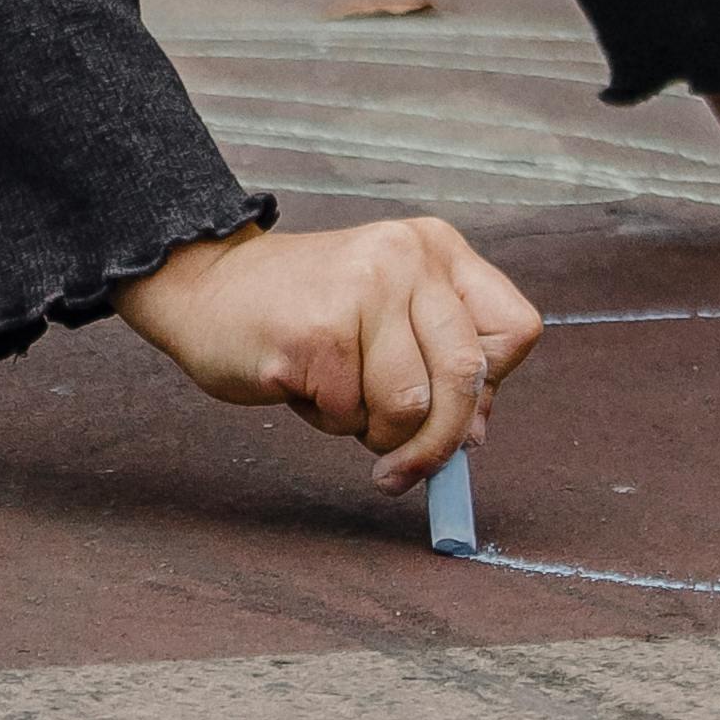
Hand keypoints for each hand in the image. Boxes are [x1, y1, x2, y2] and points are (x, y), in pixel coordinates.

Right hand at [117, 213, 542, 489]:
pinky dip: (328, 420)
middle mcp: (406, 257)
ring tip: (335, 400)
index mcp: (436, 249)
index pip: (516, 330)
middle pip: (467, 376)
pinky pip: (350, 414)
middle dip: (440, 440)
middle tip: (406, 470)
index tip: (461, 412)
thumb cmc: (303, 314)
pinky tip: (299, 385)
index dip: (491, 385)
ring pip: (409, 406)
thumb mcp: (386, 320)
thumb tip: (474, 435)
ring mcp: (362, 290)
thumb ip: (437, 365)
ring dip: (373, 430)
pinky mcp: (319, 332)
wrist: (203, 287)